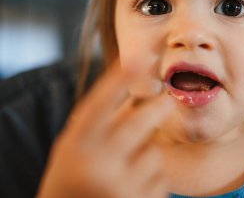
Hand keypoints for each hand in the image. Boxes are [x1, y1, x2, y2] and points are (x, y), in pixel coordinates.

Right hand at [37, 61, 173, 197]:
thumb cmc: (75, 173)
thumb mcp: (76, 147)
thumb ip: (101, 123)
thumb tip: (142, 92)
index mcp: (75, 145)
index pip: (99, 104)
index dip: (119, 79)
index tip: (141, 58)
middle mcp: (96, 164)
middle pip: (140, 122)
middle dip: (160, 107)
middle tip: (169, 101)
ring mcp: (119, 187)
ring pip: (155, 153)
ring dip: (149, 154)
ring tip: (129, 167)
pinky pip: (161, 179)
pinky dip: (153, 178)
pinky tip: (134, 187)